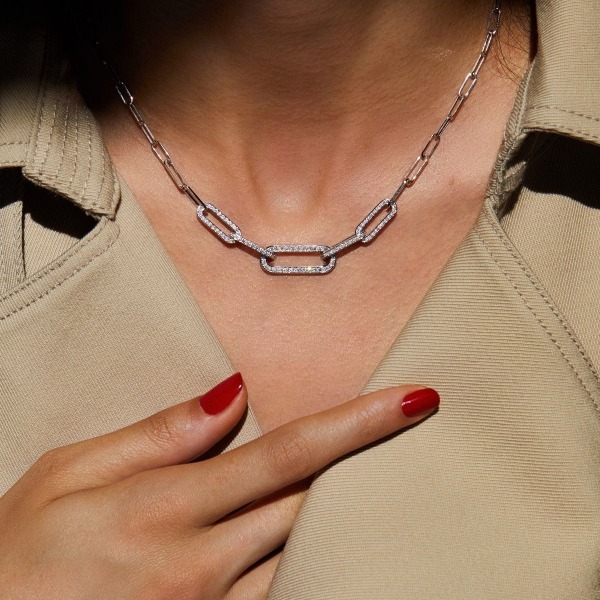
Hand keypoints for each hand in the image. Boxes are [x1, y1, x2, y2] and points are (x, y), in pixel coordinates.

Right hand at [0, 373, 438, 599]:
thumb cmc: (18, 556)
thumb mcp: (67, 475)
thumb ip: (157, 434)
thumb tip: (231, 394)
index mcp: (166, 508)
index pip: (287, 453)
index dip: (359, 423)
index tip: (414, 398)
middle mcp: (202, 566)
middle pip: (313, 503)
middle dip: (368, 465)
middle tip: (410, 426)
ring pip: (310, 557)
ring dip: (352, 517)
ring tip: (382, 482)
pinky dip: (316, 567)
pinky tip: (327, 543)